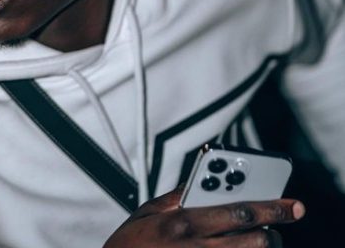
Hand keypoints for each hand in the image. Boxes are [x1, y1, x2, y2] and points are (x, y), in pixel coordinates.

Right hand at [103, 185, 304, 246]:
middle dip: (274, 227)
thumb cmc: (130, 243)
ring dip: (263, 246)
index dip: (269, 206)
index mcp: (184, 222)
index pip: (237, 211)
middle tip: (288, 217)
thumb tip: (200, 181)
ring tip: (264, 236)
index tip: (292, 204)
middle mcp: (198, 247)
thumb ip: (177, 195)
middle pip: (254, 239)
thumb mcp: (148, 212)